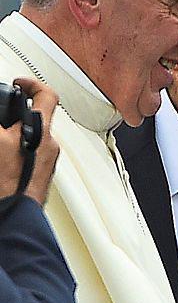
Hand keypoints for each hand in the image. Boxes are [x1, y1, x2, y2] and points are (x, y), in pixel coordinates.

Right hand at [0, 78, 59, 203]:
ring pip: (28, 139)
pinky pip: (28, 156)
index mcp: (40, 132)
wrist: (13, 220)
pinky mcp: (38, 178)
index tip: (18, 83)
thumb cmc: (5, 186)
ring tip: (1, 143)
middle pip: (33, 119)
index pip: (46, 95)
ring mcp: (45, 163)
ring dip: (11, 137)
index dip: (32, 84)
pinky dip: (14, 153)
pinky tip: (3, 160)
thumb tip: (4, 122)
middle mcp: (48, 146)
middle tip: (2, 116)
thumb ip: (2, 123)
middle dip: (12, 117)